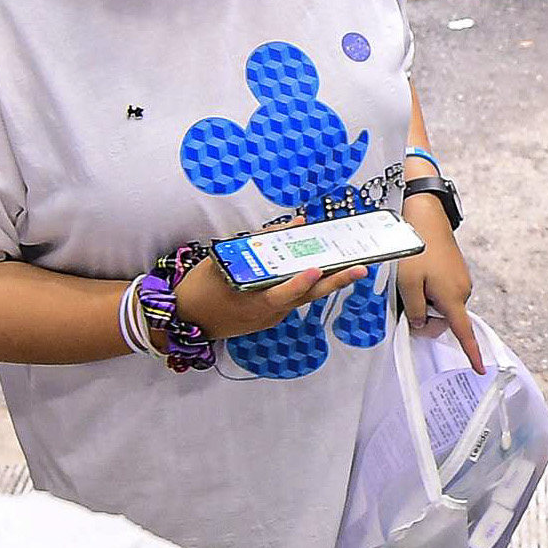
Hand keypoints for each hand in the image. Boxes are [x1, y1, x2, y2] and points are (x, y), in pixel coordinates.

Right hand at [172, 250, 355, 340]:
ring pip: (304, 298)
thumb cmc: (202, 288)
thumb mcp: (222, 261)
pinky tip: (320, 270)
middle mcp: (268, 313)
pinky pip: (293, 298)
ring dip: (327, 282)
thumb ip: (257, 244)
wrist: (186, 321)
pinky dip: (307, 284)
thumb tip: (291, 227)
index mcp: (253, 302)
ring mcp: (272, 317)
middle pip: (308, 297)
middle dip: (336, 281)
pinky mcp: (271, 317)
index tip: (316, 271)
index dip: (300, 283)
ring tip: (351, 264)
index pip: (283, 293)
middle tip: (361, 268)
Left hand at [396, 201, 482, 367]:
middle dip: (427, 316)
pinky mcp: (457, 273)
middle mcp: (462, 292)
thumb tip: (423, 324)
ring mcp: (461, 281)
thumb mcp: (407, 285)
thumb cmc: (416, 252)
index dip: (472, 353)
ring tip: (415, 278)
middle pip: (446, 319)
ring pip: (442, 305)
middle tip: (408, 297)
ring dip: (427, 300)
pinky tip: (422, 272)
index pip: (463, 332)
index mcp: (452, 298)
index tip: (480, 368)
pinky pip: (443, 292)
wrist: (428, 218)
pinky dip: (431, 290)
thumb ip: (415, 311)